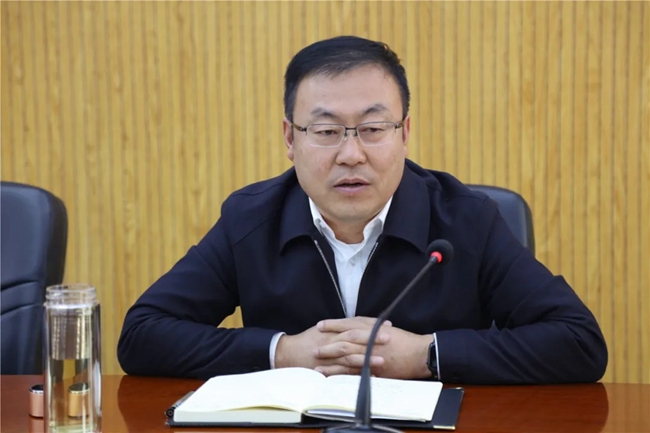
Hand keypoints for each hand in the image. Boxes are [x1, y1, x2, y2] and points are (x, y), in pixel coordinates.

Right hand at [275, 317, 391, 374]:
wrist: (288, 352)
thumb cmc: (307, 340)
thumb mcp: (324, 330)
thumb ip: (340, 328)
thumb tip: (359, 326)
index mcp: (334, 329)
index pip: (356, 324)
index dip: (372, 324)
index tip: (387, 324)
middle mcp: (332, 340)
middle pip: (355, 337)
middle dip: (372, 338)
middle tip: (388, 337)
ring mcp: (330, 356)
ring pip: (350, 355)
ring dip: (367, 357)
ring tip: (382, 359)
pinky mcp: (326, 369)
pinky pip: (343, 372)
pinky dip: (356, 374)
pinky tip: (369, 376)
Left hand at [316, 319, 432, 379]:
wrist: (420, 354)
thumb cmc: (405, 341)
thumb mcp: (386, 328)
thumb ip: (371, 325)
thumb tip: (356, 324)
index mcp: (372, 330)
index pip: (348, 325)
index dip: (333, 325)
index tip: (320, 325)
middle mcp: (370, 342)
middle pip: (344, 341)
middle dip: (327, 344)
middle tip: (313, 346)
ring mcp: (371, 357)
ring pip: (346, 358)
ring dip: (330, 361)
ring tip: (316, 364)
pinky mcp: (374, 371)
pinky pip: (355, 373)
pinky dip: (342, 375)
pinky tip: (332, 377)